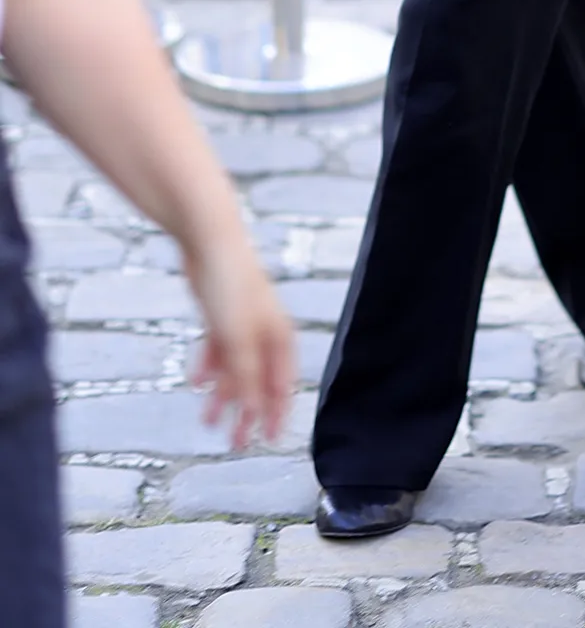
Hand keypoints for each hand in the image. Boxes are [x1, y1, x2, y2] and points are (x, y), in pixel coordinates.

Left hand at [184, 233, 292, 448]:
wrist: (210, 245)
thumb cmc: (232, 288)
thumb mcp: (239, 342)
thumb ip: (247, 379)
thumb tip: (253, 415)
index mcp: (279, 338)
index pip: (283, 385)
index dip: (277, 414)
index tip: (269, 441)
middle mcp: (264, 333)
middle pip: (258, 382)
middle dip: (247, 413)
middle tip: (236, 443)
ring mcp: (242, 324)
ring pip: (235, 369)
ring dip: (223, 395)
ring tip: (208, 421)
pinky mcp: (220, 316)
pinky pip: (217, 352)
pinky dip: (208, 369)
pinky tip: (196, 382)